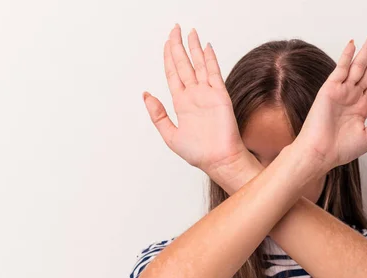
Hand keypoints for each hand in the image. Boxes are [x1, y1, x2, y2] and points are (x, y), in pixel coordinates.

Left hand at [142, 24, 247, 174]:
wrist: (219, 160)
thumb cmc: (199, 153)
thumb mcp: (170, 135)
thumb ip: (158, 115)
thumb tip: (146, 95)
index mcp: (181, 103)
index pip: (173, 74)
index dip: (168, 57)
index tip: (167, 42)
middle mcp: (194, 95)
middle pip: (184, 64)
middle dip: (178, 46)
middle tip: (175, 29)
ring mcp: (208, 94)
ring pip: (199, 65)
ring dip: (194, 48)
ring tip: (190, 32)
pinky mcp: (220, 96)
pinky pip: (214, 73)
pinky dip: (210, 59)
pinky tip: (206, 47)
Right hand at [293, 33, 366, 171]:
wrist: (320, 154)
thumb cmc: (340, 150)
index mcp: (362, 107)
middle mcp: (352, 97)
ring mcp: (341, 92)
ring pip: (358, 67)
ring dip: (366, 52)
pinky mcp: (329, 89)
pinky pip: (340, 69)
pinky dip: (347, 56)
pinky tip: (353, 44)